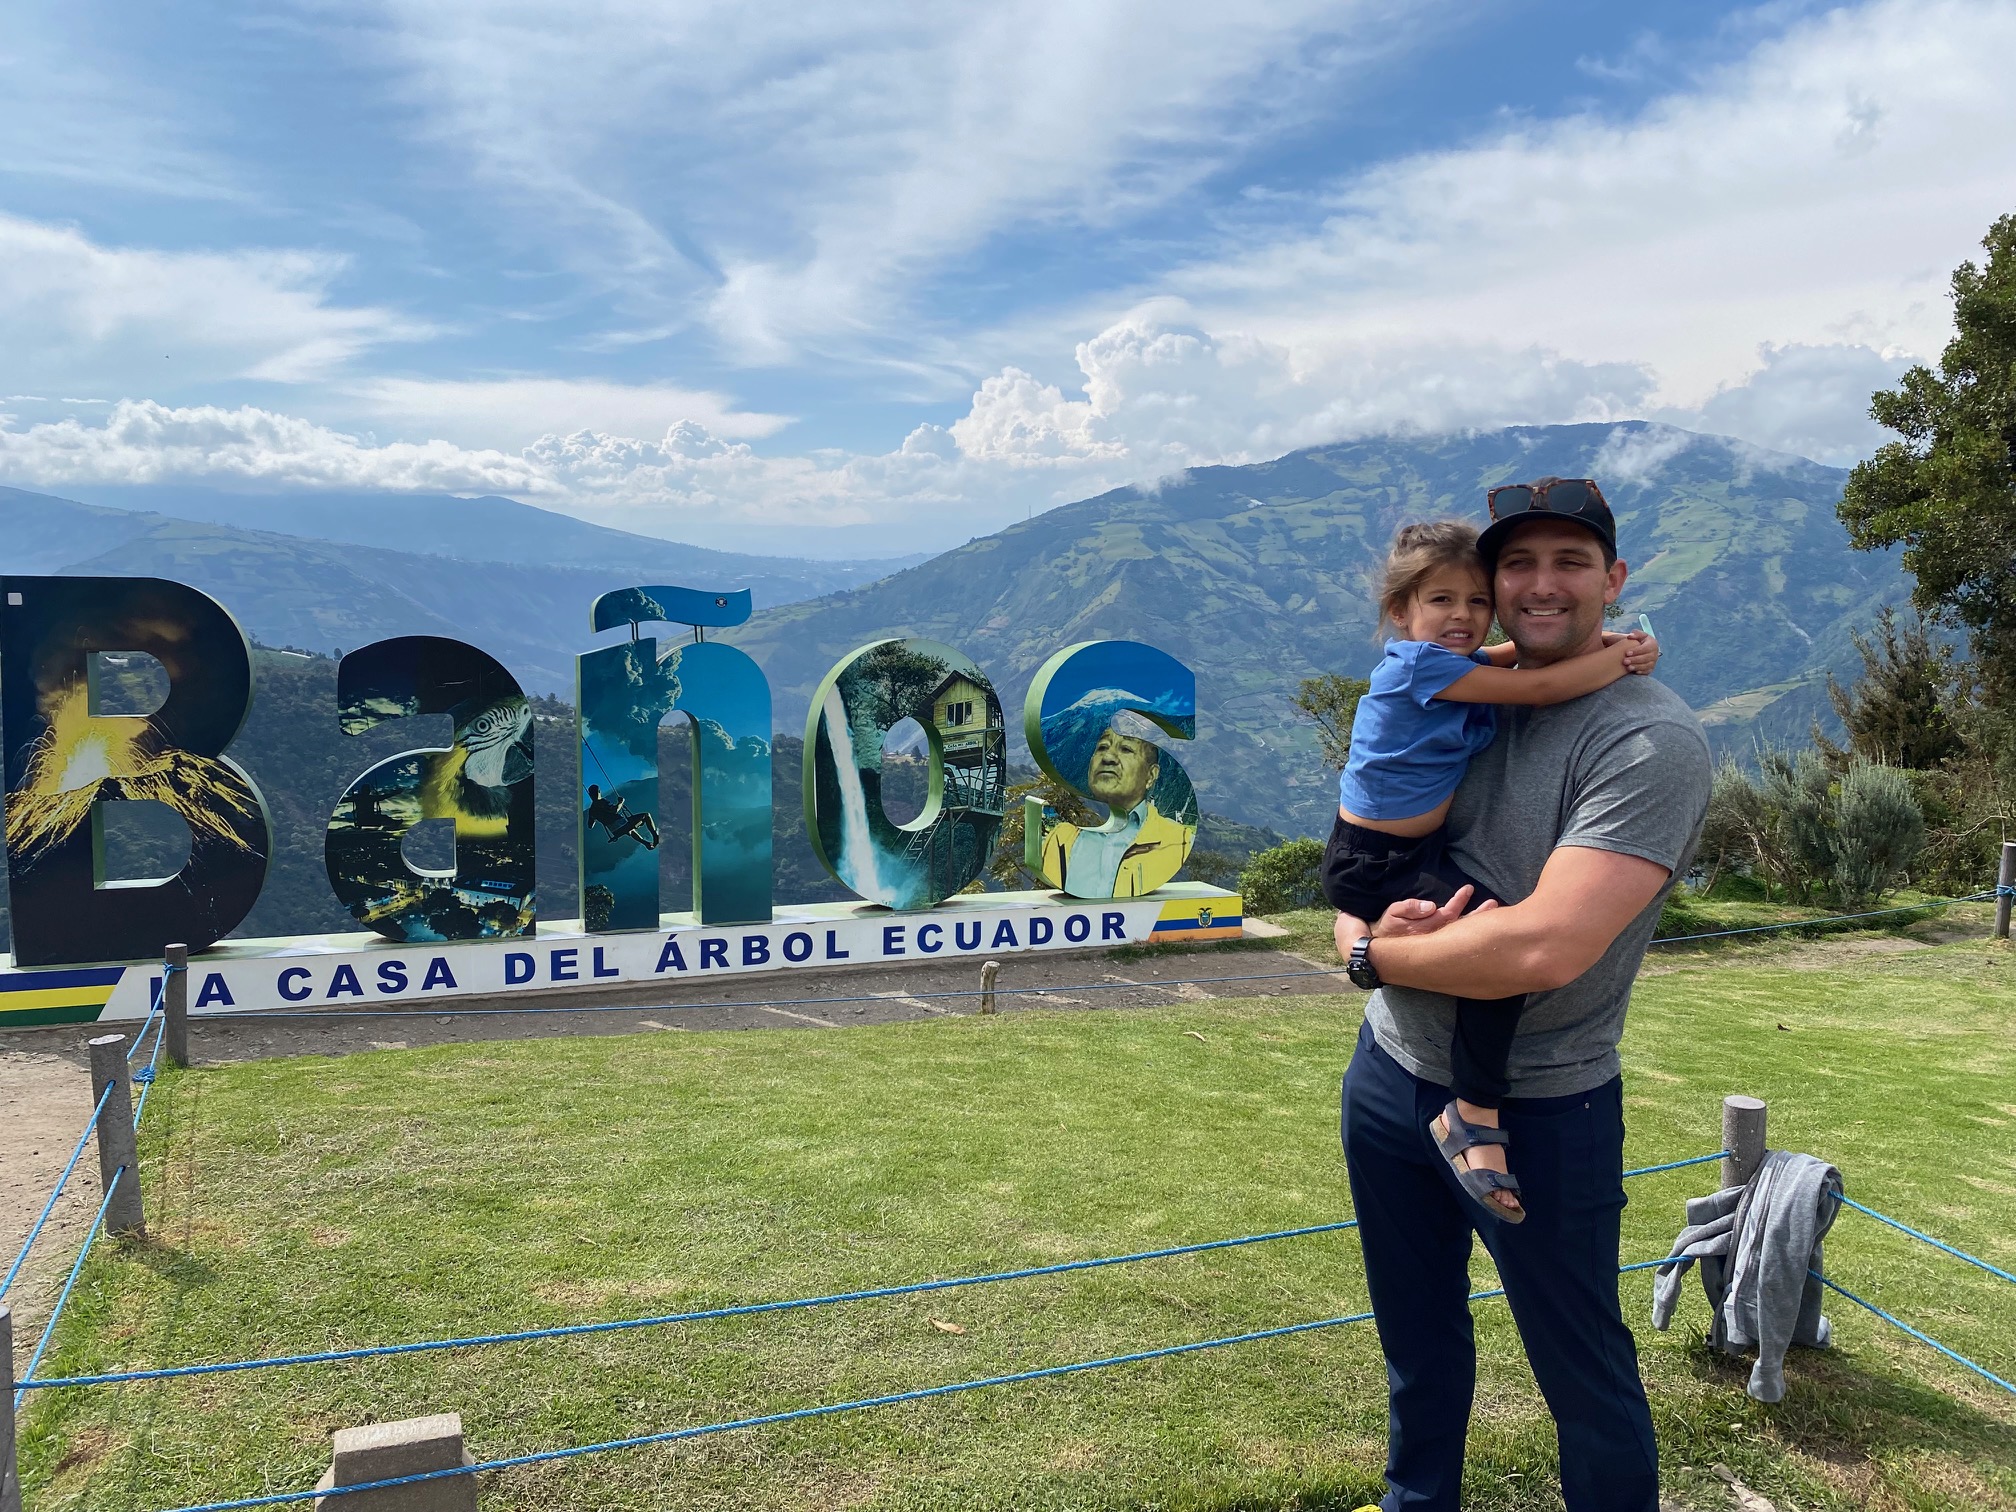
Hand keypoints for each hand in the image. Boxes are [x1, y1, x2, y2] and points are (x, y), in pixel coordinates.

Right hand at [1333, 887, 1498, 960]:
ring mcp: (1436, 942)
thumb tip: (1431, 906)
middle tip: (1493, 903)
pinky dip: (1466, 928)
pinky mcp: (1434, 944)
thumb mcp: (1392, 913)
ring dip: (1475, 920)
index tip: (1469, 889)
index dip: (1459, 902)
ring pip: (1459, 931)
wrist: (1375, 951)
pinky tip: (1476, 922)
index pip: (1448, 914)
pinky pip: (1453, 934)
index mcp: (1426, 928)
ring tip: (1491, 909)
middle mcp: (1435, 936)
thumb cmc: (1385, 928)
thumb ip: (1409, 907)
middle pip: (1460, 924)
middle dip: (1478, 914)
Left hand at [1621, 630, 1658, 675]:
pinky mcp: (1651, 668)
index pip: (1646, 648)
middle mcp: (1655, 653)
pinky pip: (1647, 671)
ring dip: (1637, 667)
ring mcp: (1654, 661)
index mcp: (1653, 644)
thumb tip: (1630, 636)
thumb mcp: (1638, 635)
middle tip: (1625, 661)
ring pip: (1647, 665)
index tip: (1627, 653)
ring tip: (1628, 667)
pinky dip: (1642, 672)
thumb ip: (1635, 634)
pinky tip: (1634, 672)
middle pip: (1646, 658)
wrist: (1641, 648)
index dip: (1636, 651)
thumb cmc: (1638, 640)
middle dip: (1635, 660)